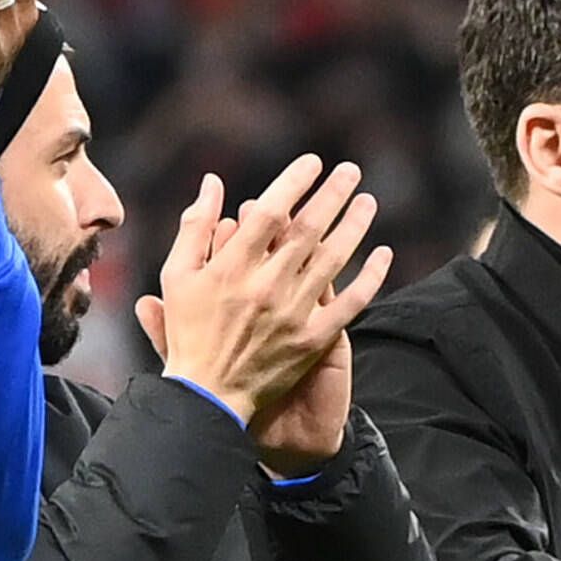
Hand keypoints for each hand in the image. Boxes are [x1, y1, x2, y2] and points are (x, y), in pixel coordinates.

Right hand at [136, 156, 387, 456]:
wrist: (207, 397)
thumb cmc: (189, 332)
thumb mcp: (177, 276)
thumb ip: (196, 227)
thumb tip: (213, 182)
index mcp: (231, 268)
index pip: (271, 212)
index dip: (294, 182)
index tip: (312, 162)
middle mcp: (266, 286)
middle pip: (308, 229)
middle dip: (333, 194)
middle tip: (351, 171)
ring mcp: (293, 314)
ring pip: (334, 259)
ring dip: (355, 226)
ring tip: (368, 201)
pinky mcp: (313, 340)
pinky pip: (351, 303)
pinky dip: (371, 277)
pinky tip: (384, 254)